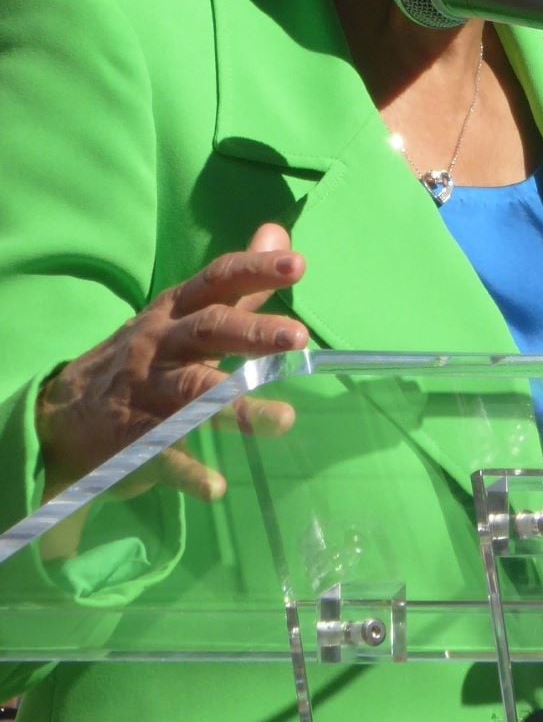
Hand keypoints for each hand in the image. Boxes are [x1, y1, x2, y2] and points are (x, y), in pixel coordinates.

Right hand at [36, 224, 307, 502]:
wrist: (66, 414)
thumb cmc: (147, 356)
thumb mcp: (185, 313)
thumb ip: (239, 284)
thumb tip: (281, 234)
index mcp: (176, 311)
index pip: (216, 281)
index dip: (254, 270)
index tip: (298, 264)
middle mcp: (161, 345)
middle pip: (207, 330)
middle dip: (251, 332)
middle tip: (297, 337)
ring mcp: (145, 392)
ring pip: (191, 394)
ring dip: (238, 408)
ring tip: (287, 420)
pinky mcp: (134, 440)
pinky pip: (162, 456)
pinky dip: (189, 472)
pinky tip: (217, 487)